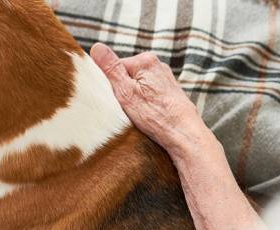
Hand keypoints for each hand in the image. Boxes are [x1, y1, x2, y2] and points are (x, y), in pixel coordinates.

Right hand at [90, 43, 209, 161]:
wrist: (183, 132)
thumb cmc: (154, 115)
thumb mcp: (125, 92)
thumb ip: (111, 69)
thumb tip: (96, 47)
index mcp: (145, 60)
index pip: (113, 67)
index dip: (108, 85)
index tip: (113, 100)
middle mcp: (157, 65)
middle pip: (125, 75)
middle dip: (121, 91)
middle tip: (125, 108)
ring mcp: (164, 78)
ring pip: (136, 85)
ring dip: (131, 98)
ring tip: (137, 113)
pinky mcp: (168, 91)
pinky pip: (147, 93)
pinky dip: (143, 103)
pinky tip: (146, 114)